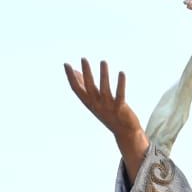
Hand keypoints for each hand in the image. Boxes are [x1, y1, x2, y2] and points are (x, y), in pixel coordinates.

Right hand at [63, 58, 148, 179]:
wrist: (124, 132)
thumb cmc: (108, 113)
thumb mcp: (94, 100)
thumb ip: (86, 86)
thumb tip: (78, 71)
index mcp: (89, 103)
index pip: (76, 89)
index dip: (71, 77)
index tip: (66, 64)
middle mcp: (96, 105)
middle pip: (89, 87)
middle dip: (86, 73)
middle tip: (84, 58)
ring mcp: (108, 107)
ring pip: (104, 89)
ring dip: (104, 75)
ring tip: (103, 61)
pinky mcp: (120, 108)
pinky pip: (120, 94)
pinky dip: (121, 84)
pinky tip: (121, 73)